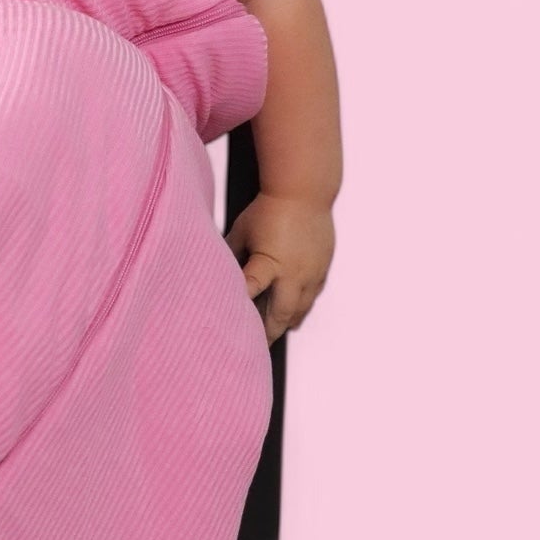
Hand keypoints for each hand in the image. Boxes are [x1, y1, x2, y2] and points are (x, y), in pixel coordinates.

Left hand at [225, 191, 334, 344]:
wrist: (305, 191)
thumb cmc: (268, 209)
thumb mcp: (242, 230)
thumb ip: (231, 253)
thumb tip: (217, 270)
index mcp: (270, 262)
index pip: (252, 290)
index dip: (240, 307)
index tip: (229, 324)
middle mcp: (294, 273)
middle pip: (280, 314)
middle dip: (267, 332)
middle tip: (255, 347)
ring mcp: (311, 273)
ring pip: (299, 310)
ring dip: (285, 323)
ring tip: (271, 334)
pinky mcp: (322, 269)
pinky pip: (311, 297)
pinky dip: (300, 308)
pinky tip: (291, 314)